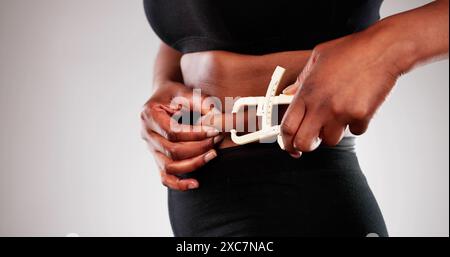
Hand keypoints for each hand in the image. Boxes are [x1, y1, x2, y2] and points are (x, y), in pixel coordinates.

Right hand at [141, 81, 222, 190]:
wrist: (163, 98)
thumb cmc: (174, 94)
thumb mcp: (186, 91)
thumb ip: (201, 101)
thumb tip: (217, 116)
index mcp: (149, 115)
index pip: (172, 132)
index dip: (195, 134)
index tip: (214, 131)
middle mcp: (146, 134)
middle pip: (172, 151)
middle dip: (198, 148)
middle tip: (216, 140)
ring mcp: (150, 149)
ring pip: (169, 167)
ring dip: (194, 164)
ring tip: (212, 155)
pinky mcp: (157, 158)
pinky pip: (165, 178)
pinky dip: (179, 184)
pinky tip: (195, 184)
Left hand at [280, 32, 399, 156]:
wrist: (383, 49)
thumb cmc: (351, 50)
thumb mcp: (317, 59)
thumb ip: (301, 80)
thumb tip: (288, 94)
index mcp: (307, 93)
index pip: (287, 127)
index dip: (286, 140)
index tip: (289, 144)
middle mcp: (322, 106)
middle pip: (304, 143)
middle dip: (305, 146)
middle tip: (310, 140)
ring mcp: (342, 113)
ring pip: (330, 140)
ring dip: (332, 132)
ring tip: (338, 115)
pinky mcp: (362, 116)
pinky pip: (355, 131)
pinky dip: (356, 124)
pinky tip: (357, 107)